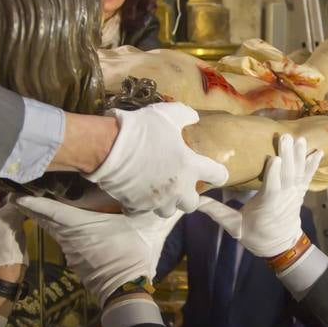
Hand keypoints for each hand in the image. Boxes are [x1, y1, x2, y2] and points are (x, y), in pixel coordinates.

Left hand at [13, 198, 178, 304]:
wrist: (126, 288)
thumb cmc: (129, 252)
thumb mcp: (135, 224)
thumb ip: (132, 206)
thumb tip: (136, 191)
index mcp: (79, 225)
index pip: (50, 210)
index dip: (32, 201)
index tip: (15, 194)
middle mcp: (68, 237)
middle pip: (45, 219)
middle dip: (31, 208)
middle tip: (18, 194)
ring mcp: (70, 251)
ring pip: (52, 231)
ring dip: (43, 219)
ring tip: (35, 205)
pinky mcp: (74, 262)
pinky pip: (62, 242)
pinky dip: (57, 231)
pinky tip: (60, 225)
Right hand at [85, 103, 228, 216]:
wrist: (109, 148)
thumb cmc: (143, 130)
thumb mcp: (168, 114)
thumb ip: (185, 115)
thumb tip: (195, 118)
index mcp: (190, 167)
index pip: (217, 175)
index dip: (217, 174)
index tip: (215, 173)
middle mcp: (178, 189)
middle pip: (192, 204)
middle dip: (188, 196)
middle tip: (180, 184)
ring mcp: (157, 201)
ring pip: (168, 211)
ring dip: (166, 203)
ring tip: (158, 190)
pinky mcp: (137, 206)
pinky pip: (141, 212)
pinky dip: (140, 205)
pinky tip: (136, 194)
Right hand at [196, 134, 322, 256]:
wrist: (280, 246)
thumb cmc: (255, 236)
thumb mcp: (235, 227)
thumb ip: (217, 212)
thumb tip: (195, 202)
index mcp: (267, 206)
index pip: (272, 188)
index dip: (273, 174)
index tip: (273, 158)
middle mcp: (283, 199)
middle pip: (287, 175)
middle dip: (287, 156)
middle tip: (285, 137)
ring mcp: (294, 195)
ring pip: (298, 173)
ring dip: (299, 156)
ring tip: (299, 139)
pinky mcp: (299, 192)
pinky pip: (307, 177)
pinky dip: (312, 164)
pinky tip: (318, 151)